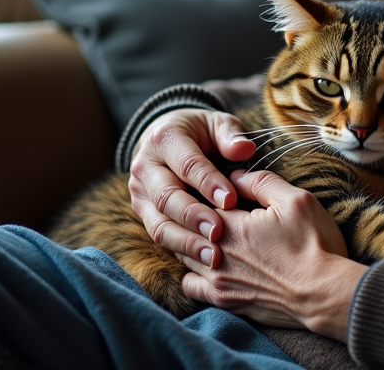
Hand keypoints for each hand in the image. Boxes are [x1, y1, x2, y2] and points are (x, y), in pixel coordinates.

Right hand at [128, 108, 255, 267]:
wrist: (165, 138)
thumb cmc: (200, 132)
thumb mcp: (216, 124)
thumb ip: (230, 135)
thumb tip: (244, 150)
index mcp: (165, 139)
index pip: (187, 164)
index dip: (209, 183)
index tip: (231, 201)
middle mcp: (145, 166)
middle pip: (168, 197)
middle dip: (194, 216)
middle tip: (219, 232)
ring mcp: (140, 192)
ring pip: (159, 222)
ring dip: (185, 241)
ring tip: (212, 255)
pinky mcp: (142, 212)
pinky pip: (159, 234)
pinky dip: (180, 249)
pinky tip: (202, 259)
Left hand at [179, 170, 368, 341]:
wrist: (324, 295)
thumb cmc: (314, 245)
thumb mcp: (296, 200)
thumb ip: (261, 182)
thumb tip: (235, 175)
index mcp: (230, 224)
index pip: (199, 197)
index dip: (204, 187)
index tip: (211, 183)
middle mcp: (215, 253)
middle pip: (185, 225)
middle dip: (190, 211)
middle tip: (204, 202)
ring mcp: (217, 280)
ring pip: (183, 253)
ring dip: (188, 238)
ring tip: (204, 229)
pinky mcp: (225, 301)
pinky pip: (189, 286)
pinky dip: (192, 271)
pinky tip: (207, 262)